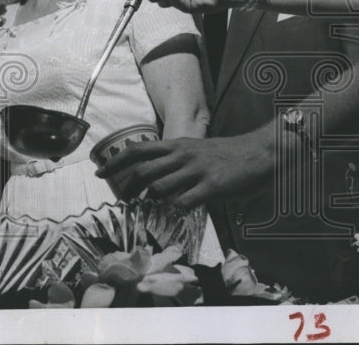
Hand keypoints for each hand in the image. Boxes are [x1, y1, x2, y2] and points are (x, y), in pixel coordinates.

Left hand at [95, 135, 271, 208]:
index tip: (99, 172)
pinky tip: (176, 213)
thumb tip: (152, 175)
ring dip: (150, 201)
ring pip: (160, 188)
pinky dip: (176, 210)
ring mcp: (196, 171)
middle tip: (123, 200)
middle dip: (127, 188)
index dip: (115, 162)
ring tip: (148, 209)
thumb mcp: (194, 149)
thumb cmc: (226, 153)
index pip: (136, 150)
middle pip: (142, 171)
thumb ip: (174, 160)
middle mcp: (182, 156)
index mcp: (176, 145)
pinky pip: (185, 202)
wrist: (259, 152)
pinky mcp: (212, 186)